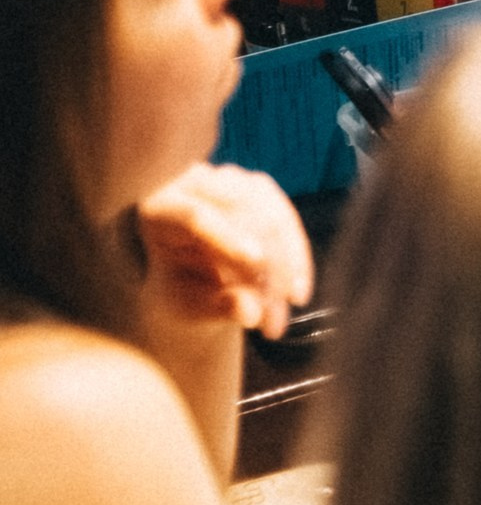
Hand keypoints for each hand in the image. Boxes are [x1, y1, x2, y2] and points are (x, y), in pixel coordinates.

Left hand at [135, 163, 313, 343]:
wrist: (192, 282)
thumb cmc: (180, 292)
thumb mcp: (187, 307)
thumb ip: (213, 307)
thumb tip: (250, 312)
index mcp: (159, 210)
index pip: (195, 217)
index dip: (227, 237)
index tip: (257, 261)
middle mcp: (194, 184)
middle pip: (243, 218)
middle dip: (265, 270)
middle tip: (272, 323)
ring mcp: (230, 181)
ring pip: (272, 219)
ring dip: (287, 269)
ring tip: (283, 316)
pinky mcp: (260, 188)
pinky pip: (287, 223)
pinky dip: (297, 260)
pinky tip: (298, 292)